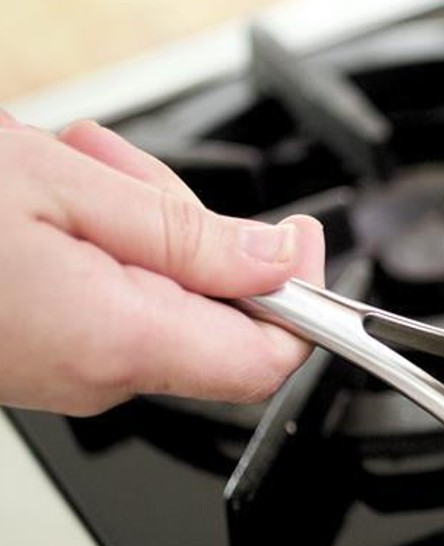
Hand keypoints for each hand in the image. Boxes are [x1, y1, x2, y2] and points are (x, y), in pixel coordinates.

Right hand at [0, 112, 324, 415]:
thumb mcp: (64, 186)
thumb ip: (185, 233)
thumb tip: (276, 261)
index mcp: (120, 341)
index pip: (267, 359)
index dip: (301, 298)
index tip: (297, 236)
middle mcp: (95, 376)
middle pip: (215, 313)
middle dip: (189, 227)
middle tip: (120, 168)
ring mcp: (65, 373)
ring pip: (160, 295)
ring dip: (134, 222)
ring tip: (71, 168)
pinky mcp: (41, 358)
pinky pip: (108, 301)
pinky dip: (95, 243)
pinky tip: (51, 199)